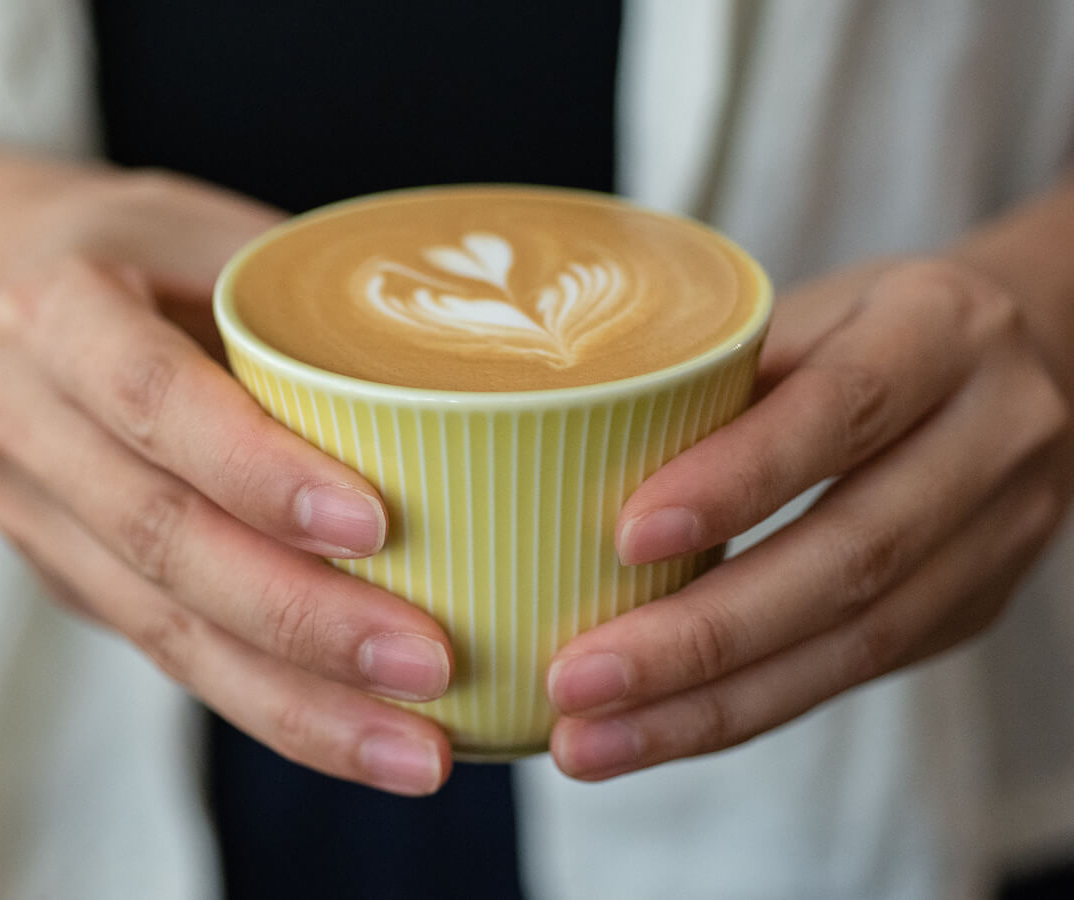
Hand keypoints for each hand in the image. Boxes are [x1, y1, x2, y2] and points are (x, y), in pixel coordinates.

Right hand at [0, 171, 453, 794]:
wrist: (15, 295)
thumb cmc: (156, 254)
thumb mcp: (225, 236)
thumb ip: (322, 301)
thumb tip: (496, 359)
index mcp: (60, 312)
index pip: (156, 397)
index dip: (259, 469)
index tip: (378, 525)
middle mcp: (27, 420)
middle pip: (165, 539)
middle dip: (304, 617)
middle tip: (431, 664)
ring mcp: (39, 514)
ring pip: (166, 629)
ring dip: (298, 701)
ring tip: (416, 748)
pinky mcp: (73, 580)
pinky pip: (174, 656)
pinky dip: (276, 706)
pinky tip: (363, 739)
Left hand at [546, 257, 1072, 779]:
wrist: (1016, 367)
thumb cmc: (865, 330)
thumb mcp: (801, 314)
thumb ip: (714, 380)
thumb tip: (567, 465)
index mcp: (939, 330)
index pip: (842, 409)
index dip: (738, 479)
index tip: (626, 538)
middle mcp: (992, 436)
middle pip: (853, 557)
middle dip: (702, 636)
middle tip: (576, 679)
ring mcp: (997, 535)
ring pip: (857, 643)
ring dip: (711, 705)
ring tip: (591, 740)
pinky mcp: (973, 608)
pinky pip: (854, 671)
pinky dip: (745, 706)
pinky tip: (658, 728)